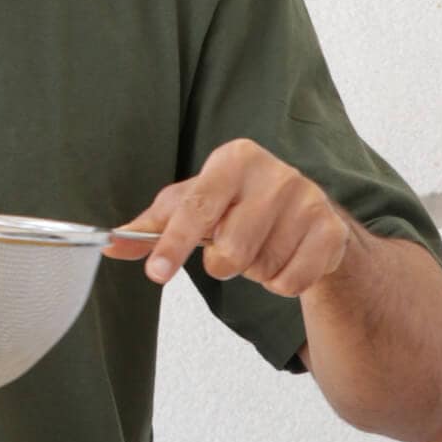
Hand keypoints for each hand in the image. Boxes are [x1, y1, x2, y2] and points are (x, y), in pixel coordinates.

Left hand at [103, 137, 350, 296]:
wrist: (309, 213)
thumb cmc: (238, 205)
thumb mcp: (193, 205)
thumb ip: (152, 225)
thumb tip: (110, 244)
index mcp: (235, 158)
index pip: (196, 209)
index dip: (173, 244)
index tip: (156, 274)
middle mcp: (275, 173)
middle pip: (230, 251)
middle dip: (223, 262)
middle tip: (233, 246)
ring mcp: (308, 200)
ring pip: (261, 268)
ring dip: (255, 270)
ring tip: (262, 246)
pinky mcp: (331, 230)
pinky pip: (291, 282)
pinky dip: (281, 282)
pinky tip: (286, 258)